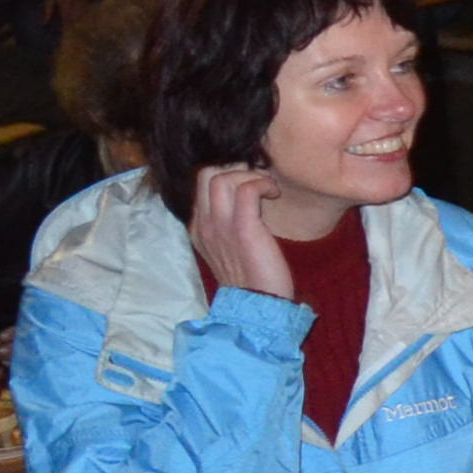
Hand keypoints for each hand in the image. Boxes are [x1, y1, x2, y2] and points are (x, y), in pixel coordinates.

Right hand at [188, 166, 293, 300]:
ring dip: (249, 175)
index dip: (225, 172)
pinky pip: (247, 189)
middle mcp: (203, 224)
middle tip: (257, 179)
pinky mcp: (242, 229)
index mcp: (198, 227)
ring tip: (266, 188)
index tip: (248, 180)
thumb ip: (228, 222)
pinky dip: (262, 184)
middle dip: (235, 167)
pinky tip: (274, 194)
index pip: (199, 182)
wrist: (255, 305)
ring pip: (221, 176)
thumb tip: (245, 193)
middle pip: (205, 173)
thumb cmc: (251, 274)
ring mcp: (220, 226)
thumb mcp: (229, 245)